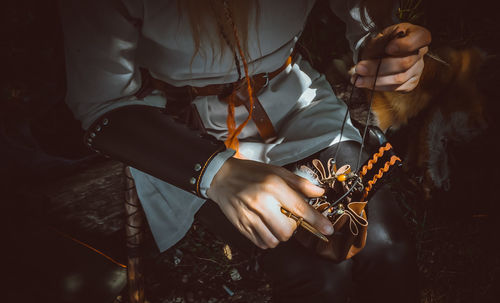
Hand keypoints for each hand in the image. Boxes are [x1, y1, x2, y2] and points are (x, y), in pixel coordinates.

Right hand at [207, 157, 333, 248]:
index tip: (328, 230)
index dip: (317, 221)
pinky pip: (261, 243)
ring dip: (279, 235)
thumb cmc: (251, 173)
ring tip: (275, 222)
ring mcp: (249, 215)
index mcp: (273, 185)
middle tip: (287, 218)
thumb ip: (300, 184)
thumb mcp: (277, 171)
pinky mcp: (241, 225)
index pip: (300, 208)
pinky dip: (267, 239)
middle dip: (292, 228)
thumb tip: (320, 193)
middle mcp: (262, 202)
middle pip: (287, 231)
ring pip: (274, 240)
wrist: (221, 177)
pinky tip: (265, 227)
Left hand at [352, 23, 431, 91]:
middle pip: (404, 63)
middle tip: (359, 68)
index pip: (420, 38)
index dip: (404, 45)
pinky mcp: (410, 83)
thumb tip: (369, 60)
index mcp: (419, 35)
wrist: (384, 50)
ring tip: (358, 80)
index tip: (388, 48)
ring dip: (375, 81)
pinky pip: (395, 88)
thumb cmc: (385, 40)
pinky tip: (366, 83)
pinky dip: (378, 87)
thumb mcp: (382, 35)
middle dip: (379, 67)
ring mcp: (418, 69)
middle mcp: (422, 53)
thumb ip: (379, 44)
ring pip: (398, 79)